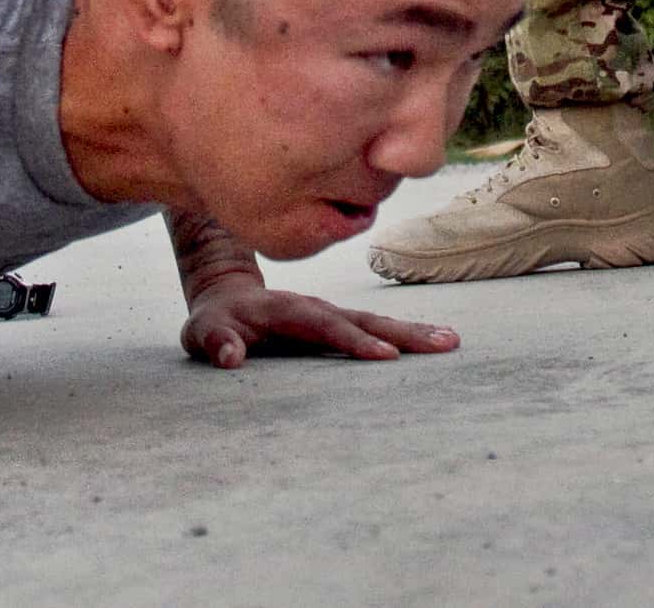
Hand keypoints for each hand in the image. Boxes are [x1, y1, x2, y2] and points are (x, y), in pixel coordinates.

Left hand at [179, 278, 459, 368]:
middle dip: (400, 332)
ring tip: (451, 341)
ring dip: (412, 331)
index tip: (384, 356)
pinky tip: (437, 342)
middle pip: (360, 318)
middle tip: (441, 344)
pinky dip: (405, 334)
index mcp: (283, 310)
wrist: (226, 295)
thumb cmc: (214, 323)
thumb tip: (230, 357)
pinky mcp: (340, 322)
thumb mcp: (202, 333)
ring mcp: (330, 312)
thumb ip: (214, 342)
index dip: (351, 340)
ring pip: (375, 320)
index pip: (321, 325)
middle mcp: (313, 306)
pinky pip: (376, 327)